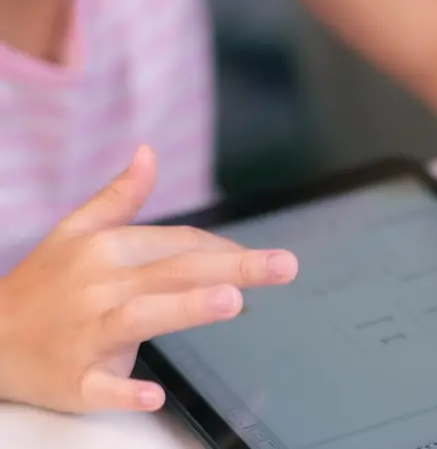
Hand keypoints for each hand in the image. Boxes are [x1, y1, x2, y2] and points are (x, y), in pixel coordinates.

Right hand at [0, 146, 297, 413]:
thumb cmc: (42, 285)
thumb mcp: (74, 231)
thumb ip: (119, 196)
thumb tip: (149, 153)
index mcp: (106, 249)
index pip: (180, 243)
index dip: (225, 249)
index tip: (264, 258)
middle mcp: (101, 286)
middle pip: (175, 271)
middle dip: (233, 267)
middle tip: (284, 265)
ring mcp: (87, 334)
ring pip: (142, 316)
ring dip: (187, 309)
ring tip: (233, 301)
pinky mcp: (74, 379)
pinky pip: (101, 386)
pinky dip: (126, 389)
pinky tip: (155, 393)